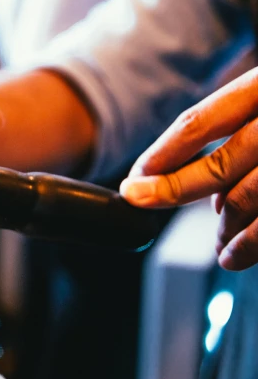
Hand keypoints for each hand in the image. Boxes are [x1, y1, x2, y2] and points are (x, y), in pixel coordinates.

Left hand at [120, 68, 257, 270]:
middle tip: (138, 201)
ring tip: (218, 246)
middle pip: (216, 165)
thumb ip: (242, 129)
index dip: (160, 155)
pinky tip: (234, 255)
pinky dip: (251, 244)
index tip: (132, 180)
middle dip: (169, 191)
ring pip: (243, 198)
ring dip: (221, 230)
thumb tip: (207, 193)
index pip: (199, 123)